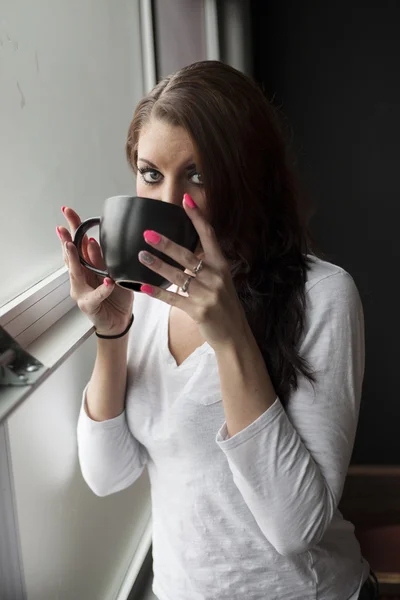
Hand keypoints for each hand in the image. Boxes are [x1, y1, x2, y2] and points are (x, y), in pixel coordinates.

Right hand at [56, 206, 133, 335]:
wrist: (118, 320)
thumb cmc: (115, 296)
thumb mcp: (111, 272)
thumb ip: (101, 259)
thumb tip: (94, 240)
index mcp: (86, 266)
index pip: (77, 243)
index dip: (73, 228)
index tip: (68, 211)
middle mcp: (80, 277)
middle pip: (71, 255)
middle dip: (66, 239)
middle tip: (62, 226)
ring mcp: (81, 291)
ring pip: (76, 273)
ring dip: (74, 259)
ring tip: (73, 246)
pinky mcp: (89, 305)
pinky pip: (96, 295)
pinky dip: (102, 289)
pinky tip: (107, 282)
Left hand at [137, 194, 248, 349]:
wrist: (235, 335)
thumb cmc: (225, 306)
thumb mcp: (222, 281)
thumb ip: (207, 265)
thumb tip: (186, 249)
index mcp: (222, 266)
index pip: (208, 235)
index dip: (197, 217)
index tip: (186, 200)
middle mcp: (216, 277)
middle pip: (187, 256)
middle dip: (166, 244)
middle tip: (147, 234)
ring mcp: (207, 295)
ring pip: (177, 276)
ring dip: (157, 265)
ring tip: (141, 256)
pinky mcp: (198, 311)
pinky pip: (173, 299)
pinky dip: (157, 293)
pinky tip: (143, 287)